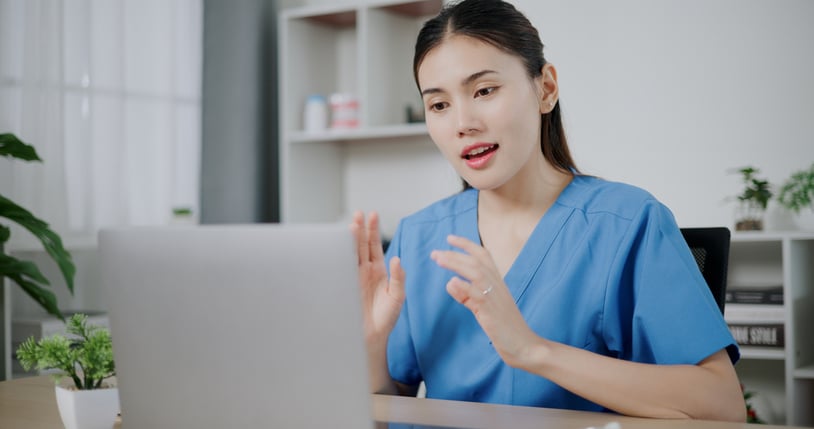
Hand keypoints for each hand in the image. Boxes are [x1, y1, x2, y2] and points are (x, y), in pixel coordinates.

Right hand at [349, 211, 405, 347]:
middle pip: (361, 245)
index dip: (373, 230)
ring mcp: (353, 278)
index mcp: (378, 271)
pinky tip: (340, 246)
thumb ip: (398, 277)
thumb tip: (397, 259)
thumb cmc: (386, 318)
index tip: (372, 215)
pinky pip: (342, 268)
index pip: (375, 246)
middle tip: (358, 214)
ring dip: (351, 240)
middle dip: (359, 229)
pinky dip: (340, 257)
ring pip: (351, 254)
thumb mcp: (398, 296)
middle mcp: (364, 271)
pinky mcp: (344, 287)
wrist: (371, 337)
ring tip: (351, 225)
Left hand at [430, 235, 540, 367]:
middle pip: (476, 261)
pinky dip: (464, 287)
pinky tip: (451, 283)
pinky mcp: (492, 312)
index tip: (449, 238)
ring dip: (456, 263)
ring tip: (438, 259)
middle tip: (434, 253)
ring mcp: (495, 298)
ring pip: (476, 273)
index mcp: (497, 283)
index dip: (467, 245)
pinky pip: (478, 295)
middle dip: (454, 254)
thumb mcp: (482, 308)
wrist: (525, 345)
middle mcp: (497, 286)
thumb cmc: (505, 328)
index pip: (483, 256)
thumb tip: (451, 282)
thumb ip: (467, 296)